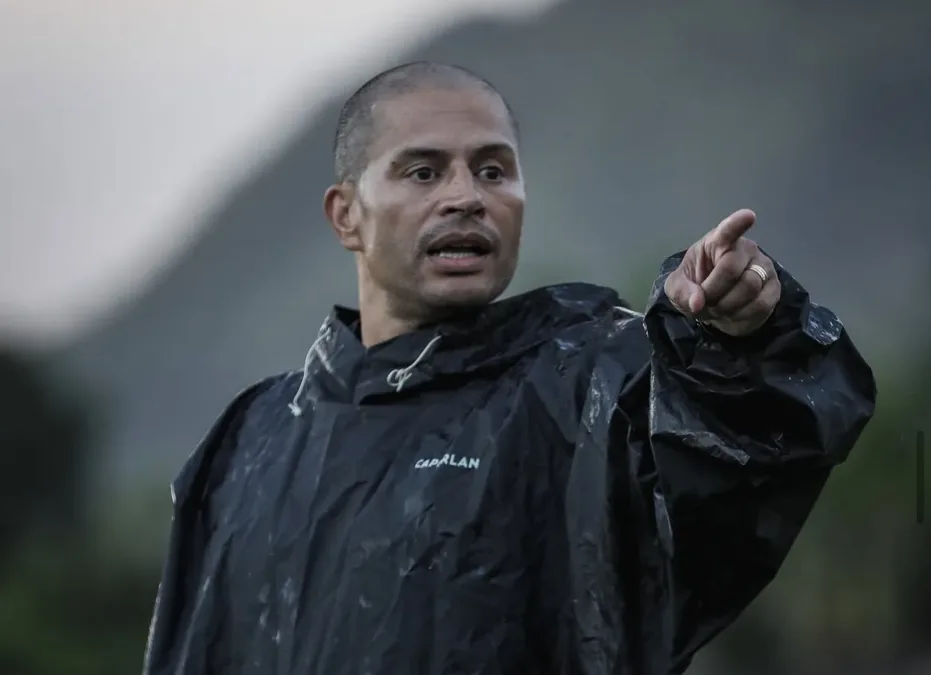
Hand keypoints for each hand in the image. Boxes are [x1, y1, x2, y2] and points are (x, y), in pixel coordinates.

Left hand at [664, 209, 779, 335]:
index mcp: (718, 242)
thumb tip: (697, 302)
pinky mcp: (773, 288)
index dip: (737, 223)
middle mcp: (745, 249)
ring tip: (717, 308)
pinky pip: (760, 303)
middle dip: (713, 291)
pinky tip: (733, 313)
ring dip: (726, 305)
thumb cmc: (696, 287)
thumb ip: (682, 292)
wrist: (714, 308)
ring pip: (749, 287)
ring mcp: (763, 267)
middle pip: (731, 268)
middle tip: (704, 302)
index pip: (728, 230)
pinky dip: (741, 314)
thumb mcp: (677, 288)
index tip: (748, 215)